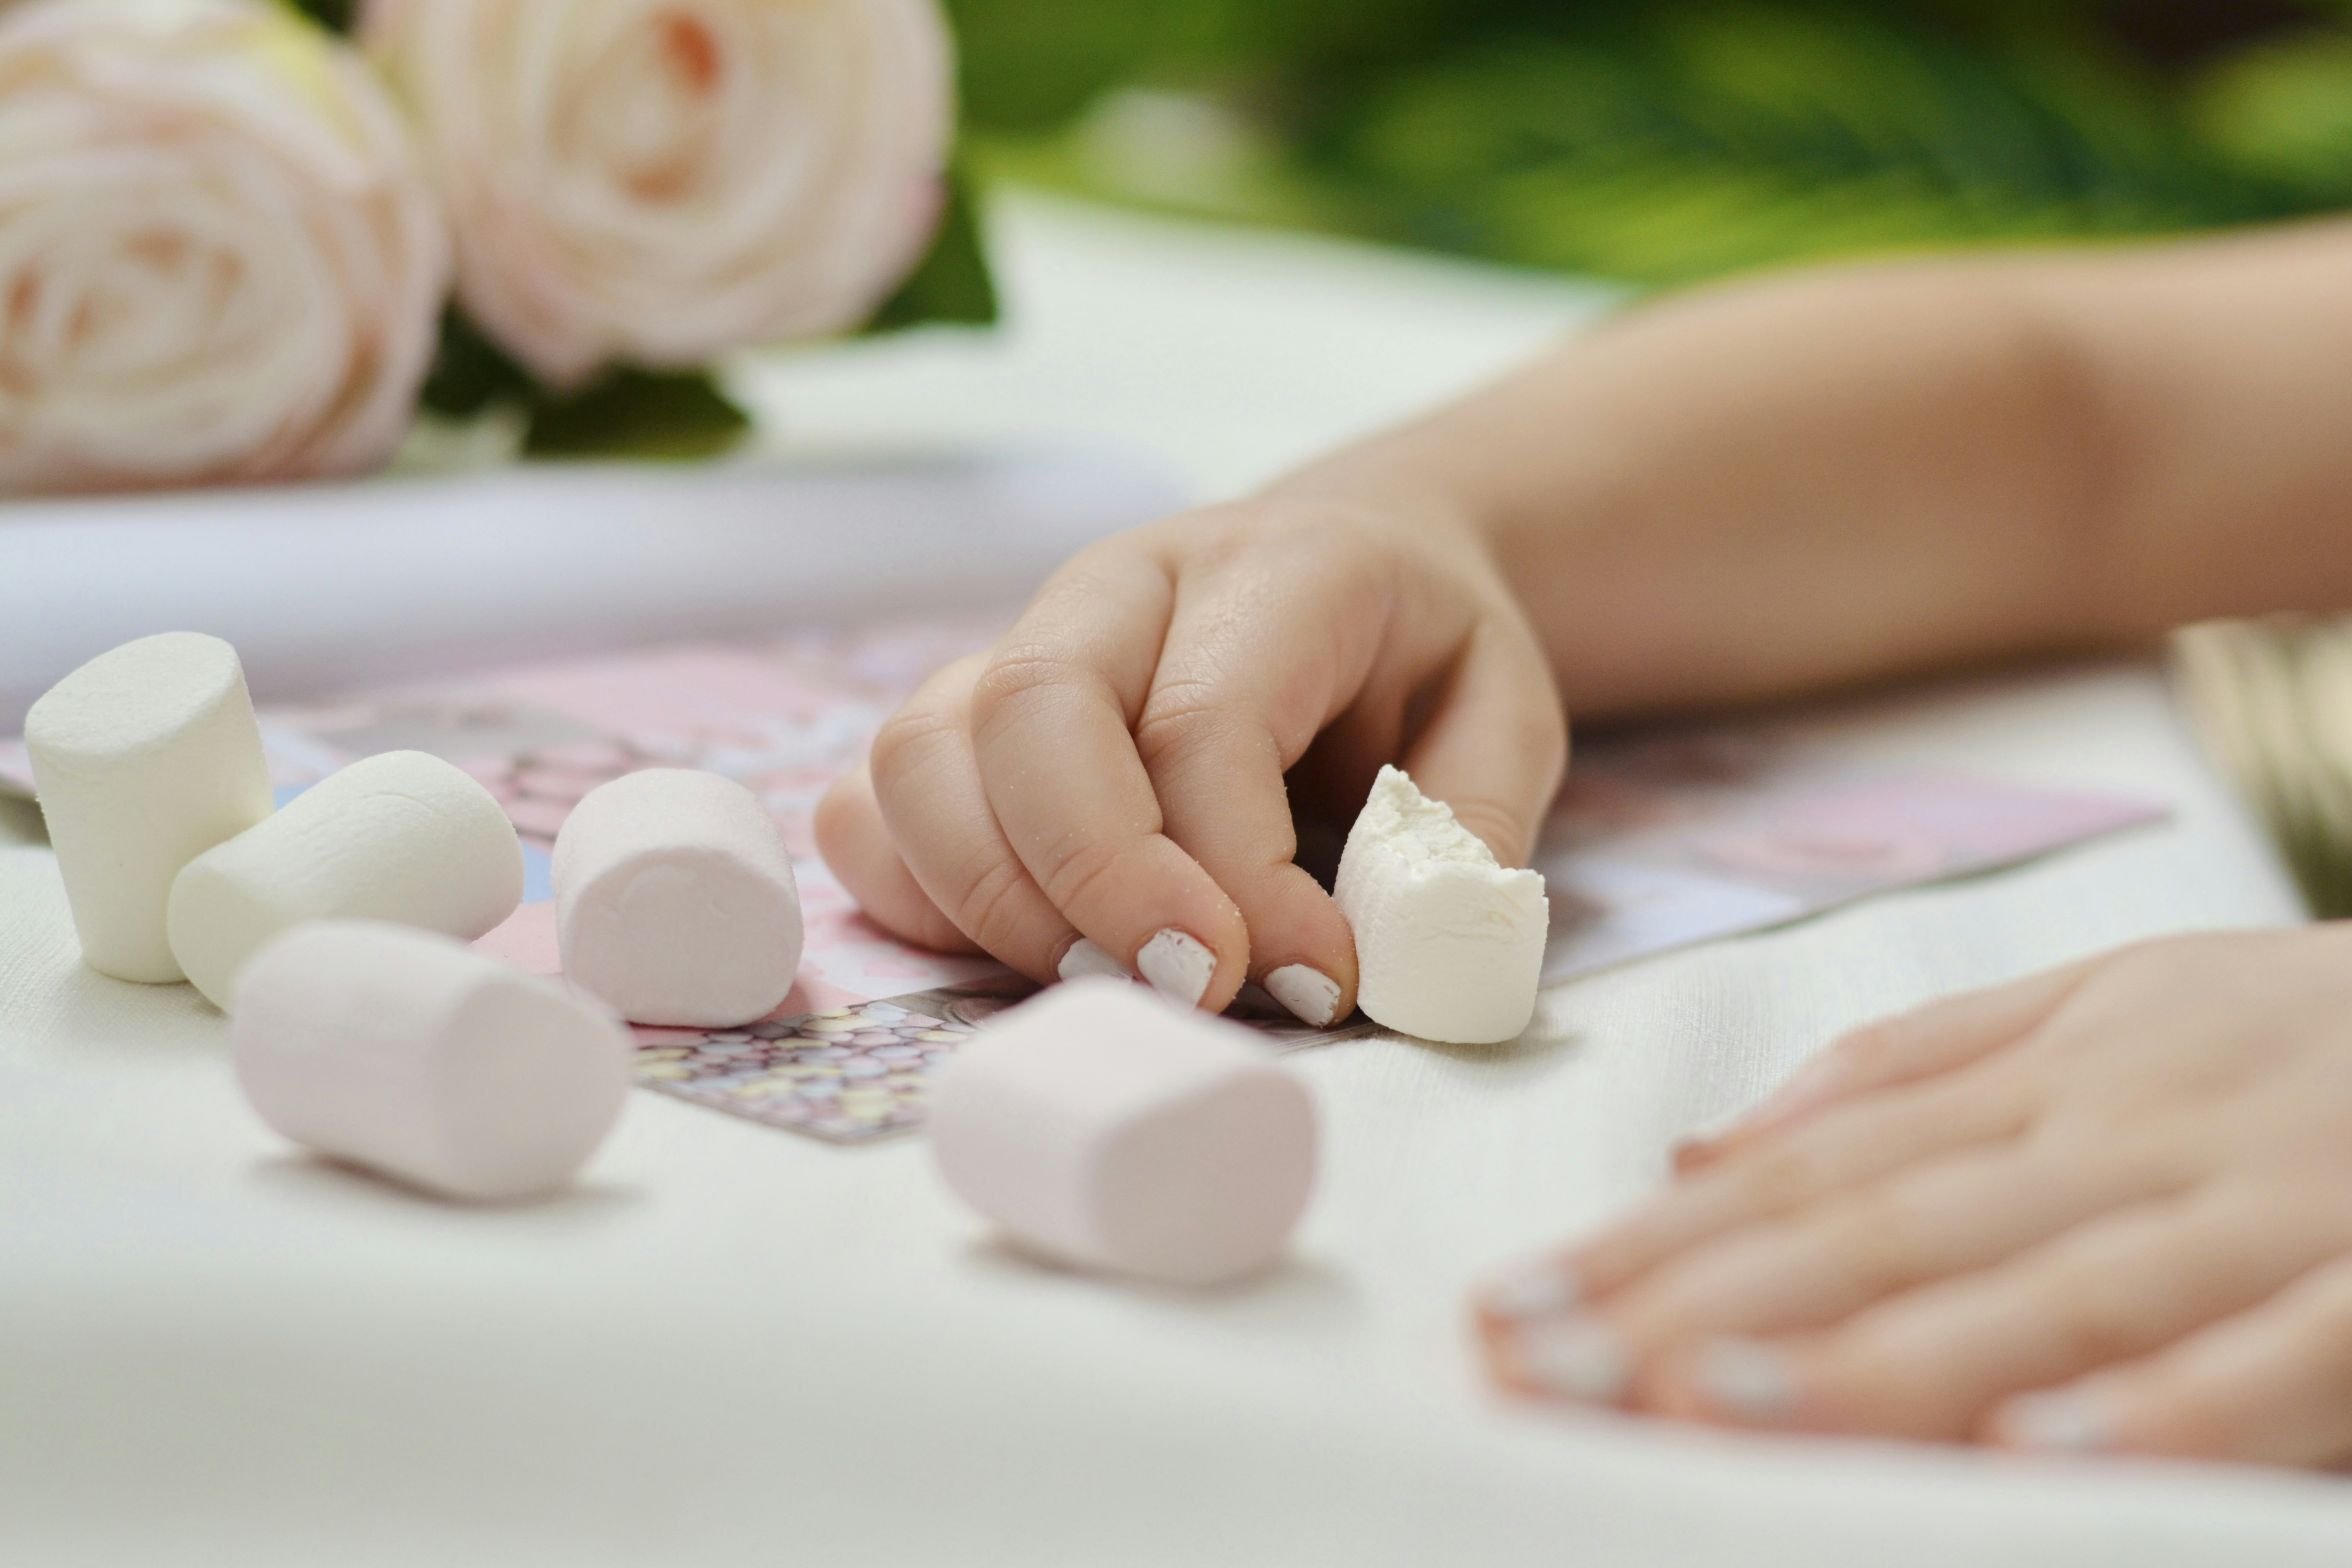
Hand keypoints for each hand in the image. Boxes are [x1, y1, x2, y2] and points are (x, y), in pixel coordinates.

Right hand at [814, 493, 1566, 1022]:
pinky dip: (919, 898)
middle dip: (1094, 882)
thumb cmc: (1421, 662)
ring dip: (997, 904)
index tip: (1320, 981)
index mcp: (1272, 568)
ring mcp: (1020, 641)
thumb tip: (1392, 957)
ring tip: (1114, 984)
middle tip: (1188, 993)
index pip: (1203, 720)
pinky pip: (871, 806)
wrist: (1356, 568)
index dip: (1243, 877)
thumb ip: (1465, 830)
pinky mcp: (960, 714)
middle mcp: (1121, 584)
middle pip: (1029, 711)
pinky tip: (1026, 953)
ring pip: (921, 754)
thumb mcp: (1505, 721)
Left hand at [1477, 927, 2351, 1467]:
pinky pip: (2267, 1361)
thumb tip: (1706, 1146)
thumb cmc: (2304, 1031)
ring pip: (2039, 1293)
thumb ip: (1911, 1070)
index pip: (1805, 1176)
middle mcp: (2123, 1139)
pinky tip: (2037, 1461)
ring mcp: (2260, 1212)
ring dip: (1874, 1360)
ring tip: (1706, 1405)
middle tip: (1538, 1367)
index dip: (1648, 1248)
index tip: (1512, 1308)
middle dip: (1694, 1308)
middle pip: (1880, 1234)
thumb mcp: (2109, 1003)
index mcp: (2049, 1081)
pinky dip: (2155, 1410)